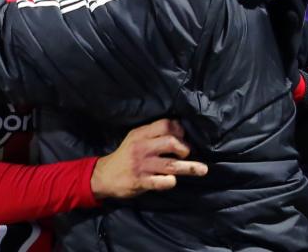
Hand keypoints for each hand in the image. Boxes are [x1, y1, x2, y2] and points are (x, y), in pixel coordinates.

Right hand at [90, 119, 207, 198]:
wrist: (104, 176)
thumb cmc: (125, 156)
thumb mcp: (134, 139)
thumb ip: (152, 134)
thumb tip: (179, 131)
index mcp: (140, 134)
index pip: (165, 125)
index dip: (179, 129)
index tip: (184, 136)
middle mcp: (142, 148)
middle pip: (171, 142)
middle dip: (185, 147)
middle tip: (187, 153)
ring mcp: (142, 166)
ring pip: (171, 165)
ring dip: (190, 167)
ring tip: (203, 170)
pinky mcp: (141, 182)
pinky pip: (162, 182)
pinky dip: (171, 181)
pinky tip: (172, 181)